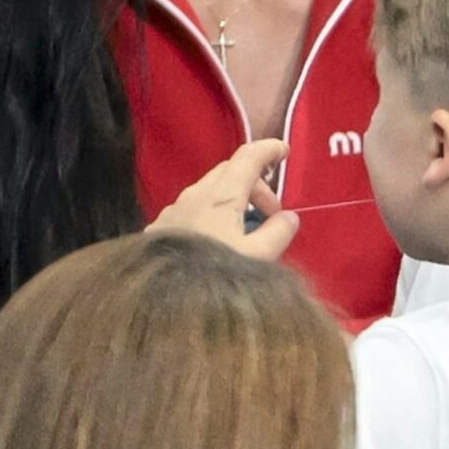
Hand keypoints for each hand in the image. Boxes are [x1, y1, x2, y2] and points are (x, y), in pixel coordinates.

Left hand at [148, 138, 297, 259]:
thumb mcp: (256, 258)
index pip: (248, 158)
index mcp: (221, 196)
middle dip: (256, 185)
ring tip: (245, 231)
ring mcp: (174, 210)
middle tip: (271, 213)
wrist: (159, 298)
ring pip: (210, 190)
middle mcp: (195, 194)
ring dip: (234, 201)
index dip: (268, 150)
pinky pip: (193, 209)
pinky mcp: (161, 227)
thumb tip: (288, 218)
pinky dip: (213, 213)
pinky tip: (216, 241)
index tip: (284, 151)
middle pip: (230, 172)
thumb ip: (277, 234)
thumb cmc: (213, 274)